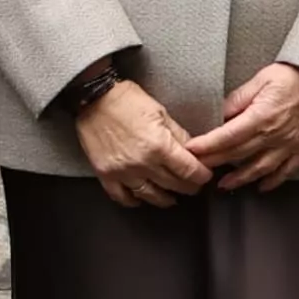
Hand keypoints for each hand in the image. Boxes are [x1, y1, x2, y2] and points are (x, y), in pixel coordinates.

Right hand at [72, 75, 215, 208]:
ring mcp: (122, 171)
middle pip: (173, 185)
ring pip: (150, 196)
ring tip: (172, 197)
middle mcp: (142, 163)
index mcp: (159, 145)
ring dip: (165, 198)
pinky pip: (122, 197)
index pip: (189, 170)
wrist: (93, 97)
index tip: (205, 175)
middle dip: (188, 187)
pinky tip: (141, 199)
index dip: (201, 176)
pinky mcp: (105, 174)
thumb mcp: (160, 111)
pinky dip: (134, 201)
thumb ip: (177, 134)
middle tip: (193, 185)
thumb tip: (192, 150)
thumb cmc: (126, 99)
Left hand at [186, 63, 298, 192]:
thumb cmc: (297, 75)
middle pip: (238, 154)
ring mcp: (291, 145)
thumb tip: (221, 114)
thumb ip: (240, 98)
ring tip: (224, 185)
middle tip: (198, 170)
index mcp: (262, 116)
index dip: (207, 146)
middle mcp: (275, 135)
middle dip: (216, 163)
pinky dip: (272, 181)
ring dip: (240, 179)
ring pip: (260, 169)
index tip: (192, 151)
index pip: (227, 136)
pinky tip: (261, 186)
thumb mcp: (262, 78)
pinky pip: (286, 171)